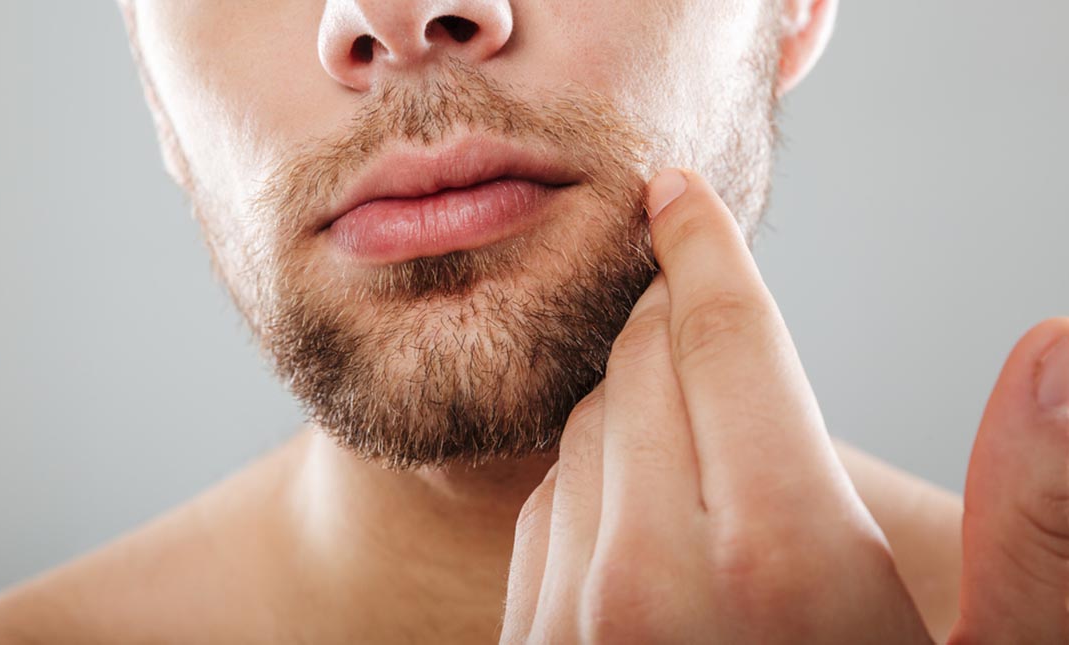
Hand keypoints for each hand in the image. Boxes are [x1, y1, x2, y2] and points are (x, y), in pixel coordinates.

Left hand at [499, 168, 1068, 642]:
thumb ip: (1041, 524)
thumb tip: (1060, 349)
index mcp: (781, 568)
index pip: (722, 336)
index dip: (704, 246)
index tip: (676, 193)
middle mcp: (649, 587)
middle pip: (641, 366)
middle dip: (678, 320)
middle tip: (713, 311)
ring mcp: (570, 626)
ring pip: (586, 430)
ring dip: (638, 401)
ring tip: (703, 430)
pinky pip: (547, 507)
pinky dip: (596, 477)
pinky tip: (652, 514)